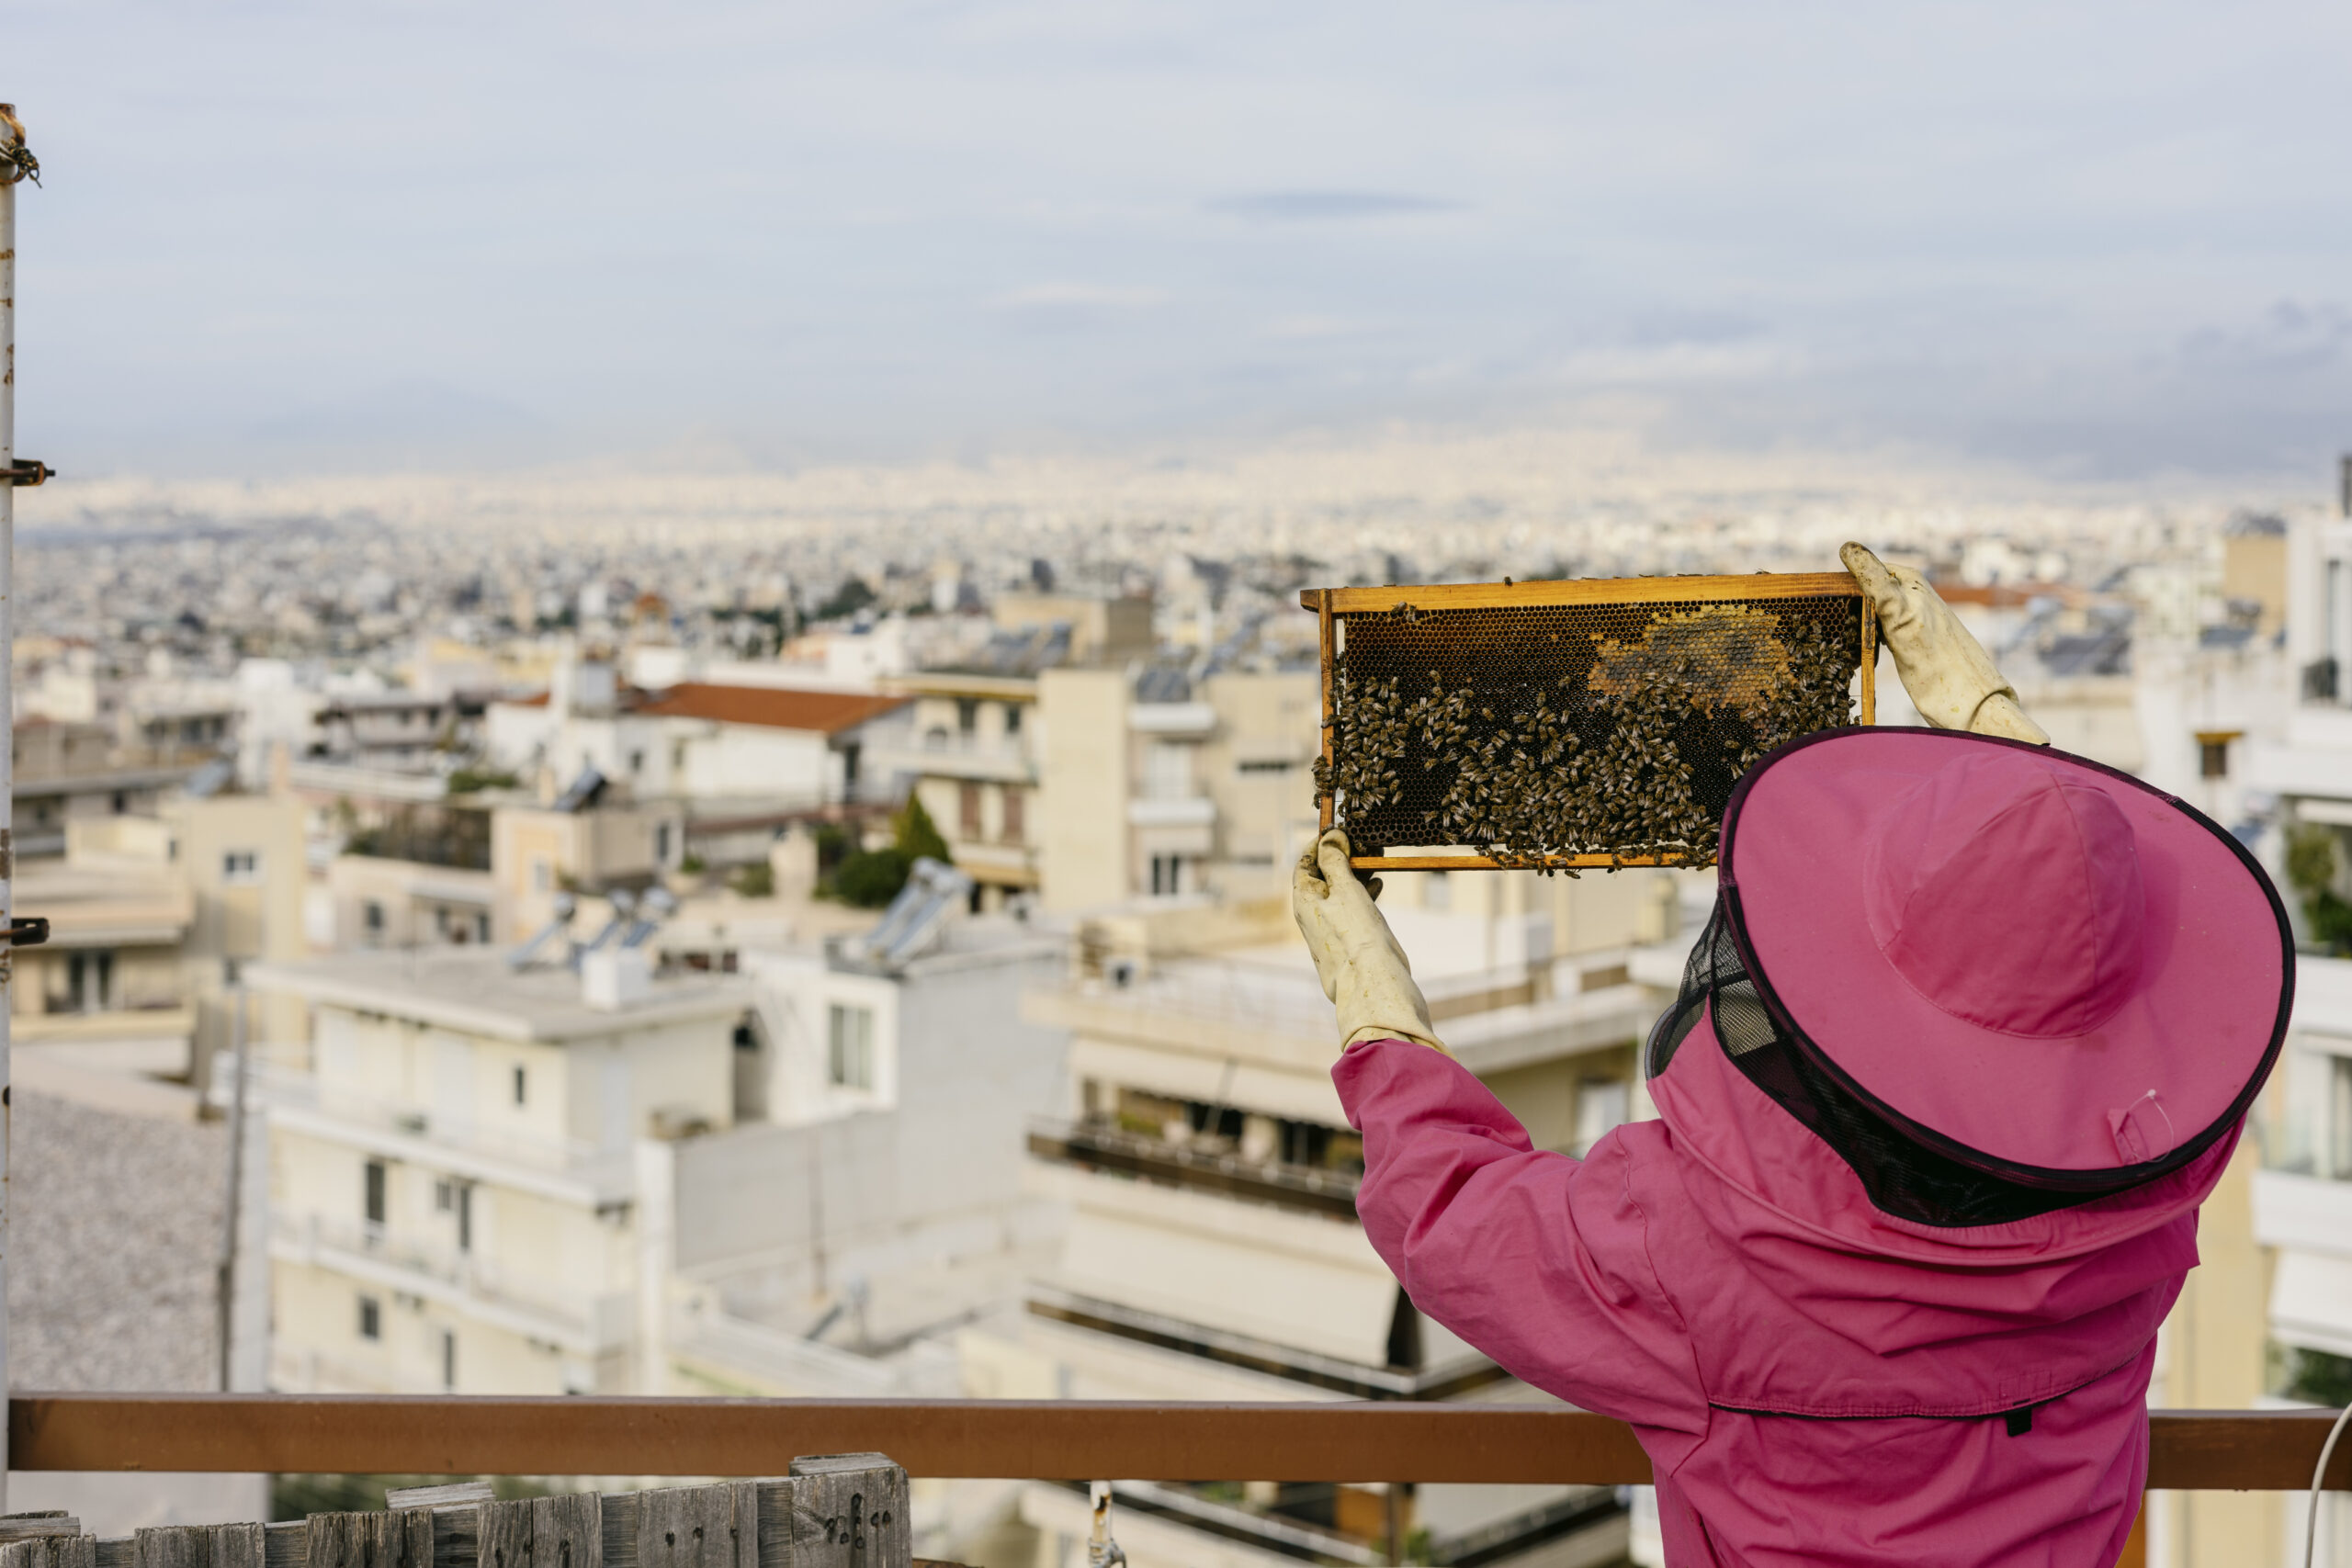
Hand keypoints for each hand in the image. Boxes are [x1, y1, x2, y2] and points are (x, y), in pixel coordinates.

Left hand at [1293, 828, 1447, 1051]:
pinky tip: (1379, 883)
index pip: (1304, 863)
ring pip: (1339, 891)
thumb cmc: (1357, 937)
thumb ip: (1336, 862)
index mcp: (1303, 900)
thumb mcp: (1345, 889)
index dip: (1319, 843)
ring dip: (1355, 872)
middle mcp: (1312, 914)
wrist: (1374, 985)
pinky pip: (1351, 907)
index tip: (1337, 829)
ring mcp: (1330, 928)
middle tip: (1363, 841)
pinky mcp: (1348, 939)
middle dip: (1342, 856)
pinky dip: (1363, 891)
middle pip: (1322, 876)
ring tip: (1375, 857)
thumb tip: (1330, 837)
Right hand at [1842, 543, 2048, 743]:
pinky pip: (1873, 639)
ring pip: (1865, 617)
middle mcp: (1911, 599)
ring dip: (1850, 629)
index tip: (1821, 607)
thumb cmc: (1938, 663)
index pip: (1863, 571)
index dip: (1840, 587)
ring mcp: (1910, 624)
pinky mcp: (1909, 649)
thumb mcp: (1900, 614)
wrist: (1971, 706)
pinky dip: (1861, 646)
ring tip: (1841, 646)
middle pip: (1862, 595)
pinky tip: (1857, 658)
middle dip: (1844, 610)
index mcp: (1912, 583)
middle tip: (1830, 631)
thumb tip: (1848, 547)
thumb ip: (1876, 580)